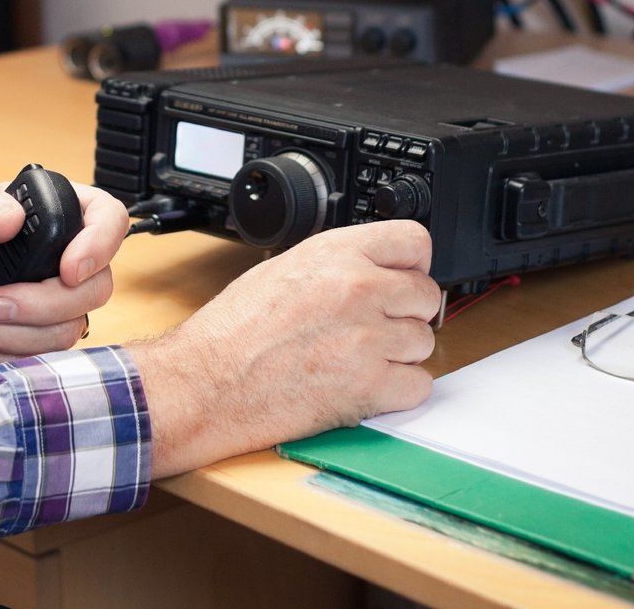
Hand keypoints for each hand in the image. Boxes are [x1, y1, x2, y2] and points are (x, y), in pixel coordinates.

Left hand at [0, 179, 128, 364]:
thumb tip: (9, 219)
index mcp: (57, 213)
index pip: (109, 221)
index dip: (100, 247)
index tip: (67, 271)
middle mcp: (65, 258)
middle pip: (95, 290)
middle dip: (41, 305)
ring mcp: (54, 303)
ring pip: (65, 332)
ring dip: (7, 332)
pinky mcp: (35, 339)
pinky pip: (34, 358)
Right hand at [128, 221, 440, 477]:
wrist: (207, 382)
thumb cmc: (233, 332)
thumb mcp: (285, 268)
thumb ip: (338, 264)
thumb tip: (374, 269)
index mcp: (337, 253)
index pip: (415, 242)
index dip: (413, 264)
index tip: (404, 279)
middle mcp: (359, 289)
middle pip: (426, 295)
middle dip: (406, 313)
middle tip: (376, 327)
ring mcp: (368, 338)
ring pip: (424, 342)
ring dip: (400, 354)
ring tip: (360, 359)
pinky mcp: (370, 387)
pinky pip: (418, 385)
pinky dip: (399, 391)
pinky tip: (367, 386)